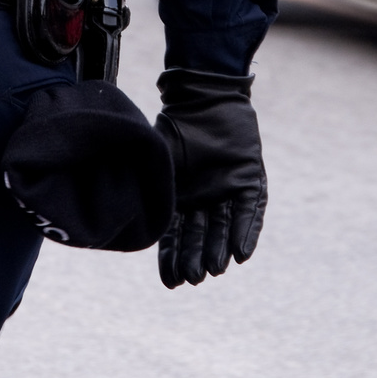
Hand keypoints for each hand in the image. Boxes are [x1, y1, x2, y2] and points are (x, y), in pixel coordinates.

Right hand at [154, 69, 266, 287]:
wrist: (203, 95)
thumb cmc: (174, 124)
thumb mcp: (154, 159)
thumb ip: (146, 186)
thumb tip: (124, 217)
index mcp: (179, 197)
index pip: (175, 236)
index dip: (173, 259)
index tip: (172, 282)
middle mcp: (204, 199)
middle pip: (201, 236)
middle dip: (196, 258)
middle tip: (194, 278)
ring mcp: (228, 190)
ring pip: (226, 227)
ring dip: (221, 249)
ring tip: (215, 270)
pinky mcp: (250, 180)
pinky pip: (252, 210)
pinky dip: (247, 231)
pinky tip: (242, 253)